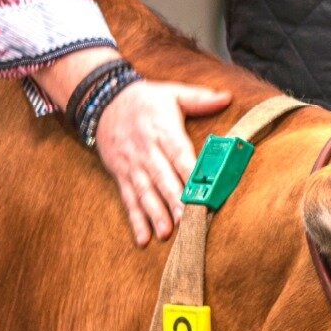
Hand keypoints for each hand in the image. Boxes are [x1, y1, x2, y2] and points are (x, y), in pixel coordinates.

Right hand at [94, 79, 231, 245]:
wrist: (103, 100)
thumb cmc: (145, 99)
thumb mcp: (172, 92)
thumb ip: (200, 98)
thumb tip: (227, 97)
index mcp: (163, 130)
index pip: (179, 153)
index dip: (191, 171)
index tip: (205, 187)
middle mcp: (146, 150)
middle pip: (162, 177)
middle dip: (174, 199)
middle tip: (187, 219)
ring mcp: (132, 165)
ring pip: (145, 192)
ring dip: (155, 214)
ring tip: (166, 233)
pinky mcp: (121, 175)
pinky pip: (128, 199)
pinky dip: (135, 220)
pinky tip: (143, 239)